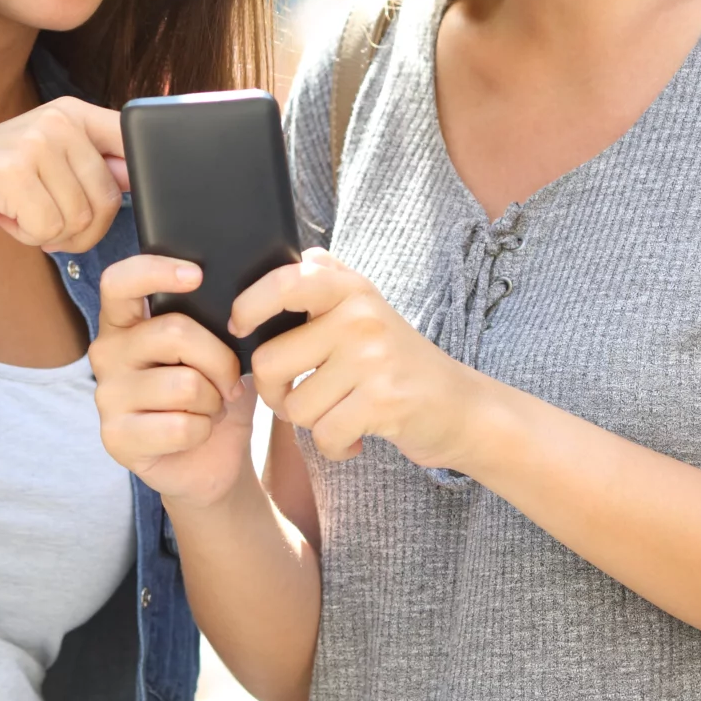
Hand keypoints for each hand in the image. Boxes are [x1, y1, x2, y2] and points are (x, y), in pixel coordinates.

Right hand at [0, 97, 127, 257]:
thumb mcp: (48, 163)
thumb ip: (92, 165)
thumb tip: (141, 176)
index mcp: (73, 112)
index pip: (132, 143)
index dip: (138, 179)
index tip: (117, 196)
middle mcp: (58, 119)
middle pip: (109, 198)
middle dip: (81, 227)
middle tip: (43, 218)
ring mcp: (35, 143)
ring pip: (80, 219)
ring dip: (51, 233)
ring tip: (19, 211)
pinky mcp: (13, 173)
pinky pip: (49, 229)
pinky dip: (27, 237)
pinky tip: (3, 216)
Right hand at [90, 255, 255, 507]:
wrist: (212, 459)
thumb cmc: (215, 393)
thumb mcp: (221, 348)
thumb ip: (217, 317)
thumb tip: (241, 293)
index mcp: (126, 322)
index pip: (120, 281)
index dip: (155, 271)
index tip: (196, 275)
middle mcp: (107, 352)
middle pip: (173, 333)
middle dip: (220, 359)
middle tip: (229, 381)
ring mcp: (106, 396)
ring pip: (184, 384)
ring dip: (213, 401)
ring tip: (208, 408)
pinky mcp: (115, 438)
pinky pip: (180, 426)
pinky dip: (203, 431)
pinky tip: (195, 434)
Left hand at [237, 249, 502, 471]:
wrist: (461, 406)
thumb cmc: (402, 363)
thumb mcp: (372, 312)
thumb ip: (335, 283)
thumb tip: (306, 253)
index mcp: (352, 290)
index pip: (286, 282)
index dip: (250, 304)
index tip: (239, 327)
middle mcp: (361, 316)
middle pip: (271, 361)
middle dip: (274, 393)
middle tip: (298, 398)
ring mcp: (373, 357)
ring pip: (296, 406)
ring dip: (312, 423)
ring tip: (340, 414)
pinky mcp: (383, 400)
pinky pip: (324, 434)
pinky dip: (334, 447)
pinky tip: (354, 437)